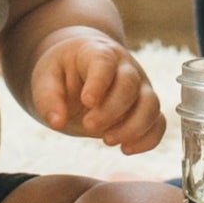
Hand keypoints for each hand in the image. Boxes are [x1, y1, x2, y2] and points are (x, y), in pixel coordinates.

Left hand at [29, 28, 165, 153]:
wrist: (79, 69)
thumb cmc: (62, 72)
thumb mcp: (45, 79)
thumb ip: (48, 99)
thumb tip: (56, 122)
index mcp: (97, 53)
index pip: (104, 63)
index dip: (99, 83)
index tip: (86, 102)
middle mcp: (125, 66)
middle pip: (130, 85)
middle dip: (111, 110)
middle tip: (88, 125)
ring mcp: (140, 86)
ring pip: (151, 104)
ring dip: (133, 127)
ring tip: (107, 140)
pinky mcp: (146, 106)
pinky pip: (158, 122)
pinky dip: (148, 139)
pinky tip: (126, 149)